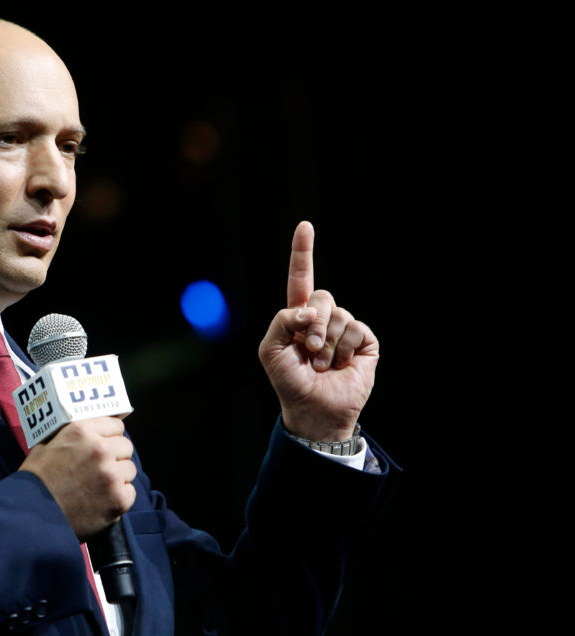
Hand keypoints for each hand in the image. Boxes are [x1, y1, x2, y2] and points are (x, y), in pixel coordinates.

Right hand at [20, 417, 136, 540]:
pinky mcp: (118, 499)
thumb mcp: (47, 446)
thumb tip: (90, 432)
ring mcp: (111, 475)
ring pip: (130, 470)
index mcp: (82, 431)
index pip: (116, 425)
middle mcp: (100, 449)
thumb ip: (70, 436)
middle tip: (102, 467)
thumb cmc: (36, 481)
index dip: (110, 435)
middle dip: (116, 455)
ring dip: (118, 477)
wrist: (32, 515)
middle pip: (126, 446)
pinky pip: (129, 492)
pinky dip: (119, 497)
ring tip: (100, 486)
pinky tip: (101, 501)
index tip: (107, 443)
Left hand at [258, 221, 378, 441]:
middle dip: (312, 324)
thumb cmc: (289, 381)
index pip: (300, 278)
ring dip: (326, 343)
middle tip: (308, 351)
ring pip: (339, 314)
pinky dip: (344, 349)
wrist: (314, 410)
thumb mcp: (270, 349)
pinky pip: (356, 329)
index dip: (302, 252)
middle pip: (322, 296)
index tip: (305, 226)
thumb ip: (281, 320)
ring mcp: (345, 329)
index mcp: (298, 316)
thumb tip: (310, 308)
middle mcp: (323, 318)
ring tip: (321, 364)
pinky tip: (340, 365)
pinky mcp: (365, 342)